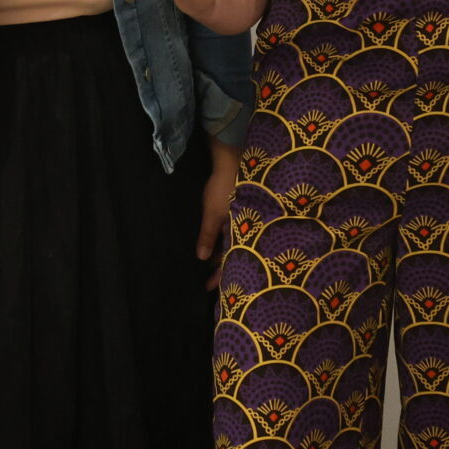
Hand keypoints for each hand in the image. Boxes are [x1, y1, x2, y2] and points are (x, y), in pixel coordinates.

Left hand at [197, 139, 239, 288]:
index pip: (231, 261)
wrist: (232, 160)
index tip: (209, 289)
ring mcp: (242, 219)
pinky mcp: (239, 209)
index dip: (220, 277)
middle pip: (234, 254)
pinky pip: (231, 231)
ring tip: (210, 266)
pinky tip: (215, 243)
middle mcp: (246, 229)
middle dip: (222, 269)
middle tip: (209, 282)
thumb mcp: (213, 213)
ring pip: (233, 243)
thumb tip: (202, 258)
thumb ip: (208, 235)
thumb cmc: (224, 188)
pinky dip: (223, 240)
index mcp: (242, 233)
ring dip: (222, 254)